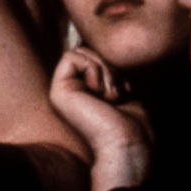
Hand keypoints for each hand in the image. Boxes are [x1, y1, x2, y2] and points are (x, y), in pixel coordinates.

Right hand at [50, 47, 151, 190]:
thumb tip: (102, 48)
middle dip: (107, 65)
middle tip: (115, 91)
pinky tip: (100, 92)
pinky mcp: (58, 91)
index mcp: (80, 91)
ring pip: (78, 52)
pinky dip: (94, 69)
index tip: (120, 89)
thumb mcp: (121, 87)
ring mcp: (60, 91)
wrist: (128, 143)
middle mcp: (67, 91)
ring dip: (103, 69)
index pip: (90, 56)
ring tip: (110, 93)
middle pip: (84, 51)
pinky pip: (71, 56)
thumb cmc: (131, 121)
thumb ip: (108, 70)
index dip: (109, 64)